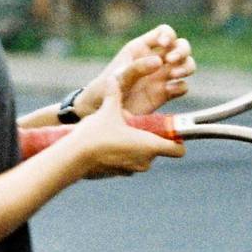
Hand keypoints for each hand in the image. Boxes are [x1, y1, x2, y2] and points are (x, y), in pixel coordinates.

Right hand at [67, 57, 184, 177]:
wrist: (74, 158)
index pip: (178, 149)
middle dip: (149, 136)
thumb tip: (114, 78)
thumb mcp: (108, 110)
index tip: (168, 129)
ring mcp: (131, 169)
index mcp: (150, 145)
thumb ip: (115, 94)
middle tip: (134, 124)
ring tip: (118, 131)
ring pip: (141, 155)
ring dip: (135, 144)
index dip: (176, 139)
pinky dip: (123, 153)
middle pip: (158, 149)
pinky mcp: (117, 174)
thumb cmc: (96, 134)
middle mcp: (144, 161)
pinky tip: (107, 142)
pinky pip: (127, 162)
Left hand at [80, 24, 194, 116]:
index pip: (164, 32)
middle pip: (181, 46)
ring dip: (186, 67)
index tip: (164, 44)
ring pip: (187, 64)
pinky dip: (180, 86)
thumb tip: (160, 62)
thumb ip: (137, 68)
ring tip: (174, 75)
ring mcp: (162, 76)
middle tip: (171, 61)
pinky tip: (168, 90)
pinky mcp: (166, 93)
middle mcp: (156, 59)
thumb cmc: (106, 89)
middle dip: (181, 50)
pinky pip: (183, 86)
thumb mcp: (118, 76)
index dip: (168, 35)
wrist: (103, 112)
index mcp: (142, 48)